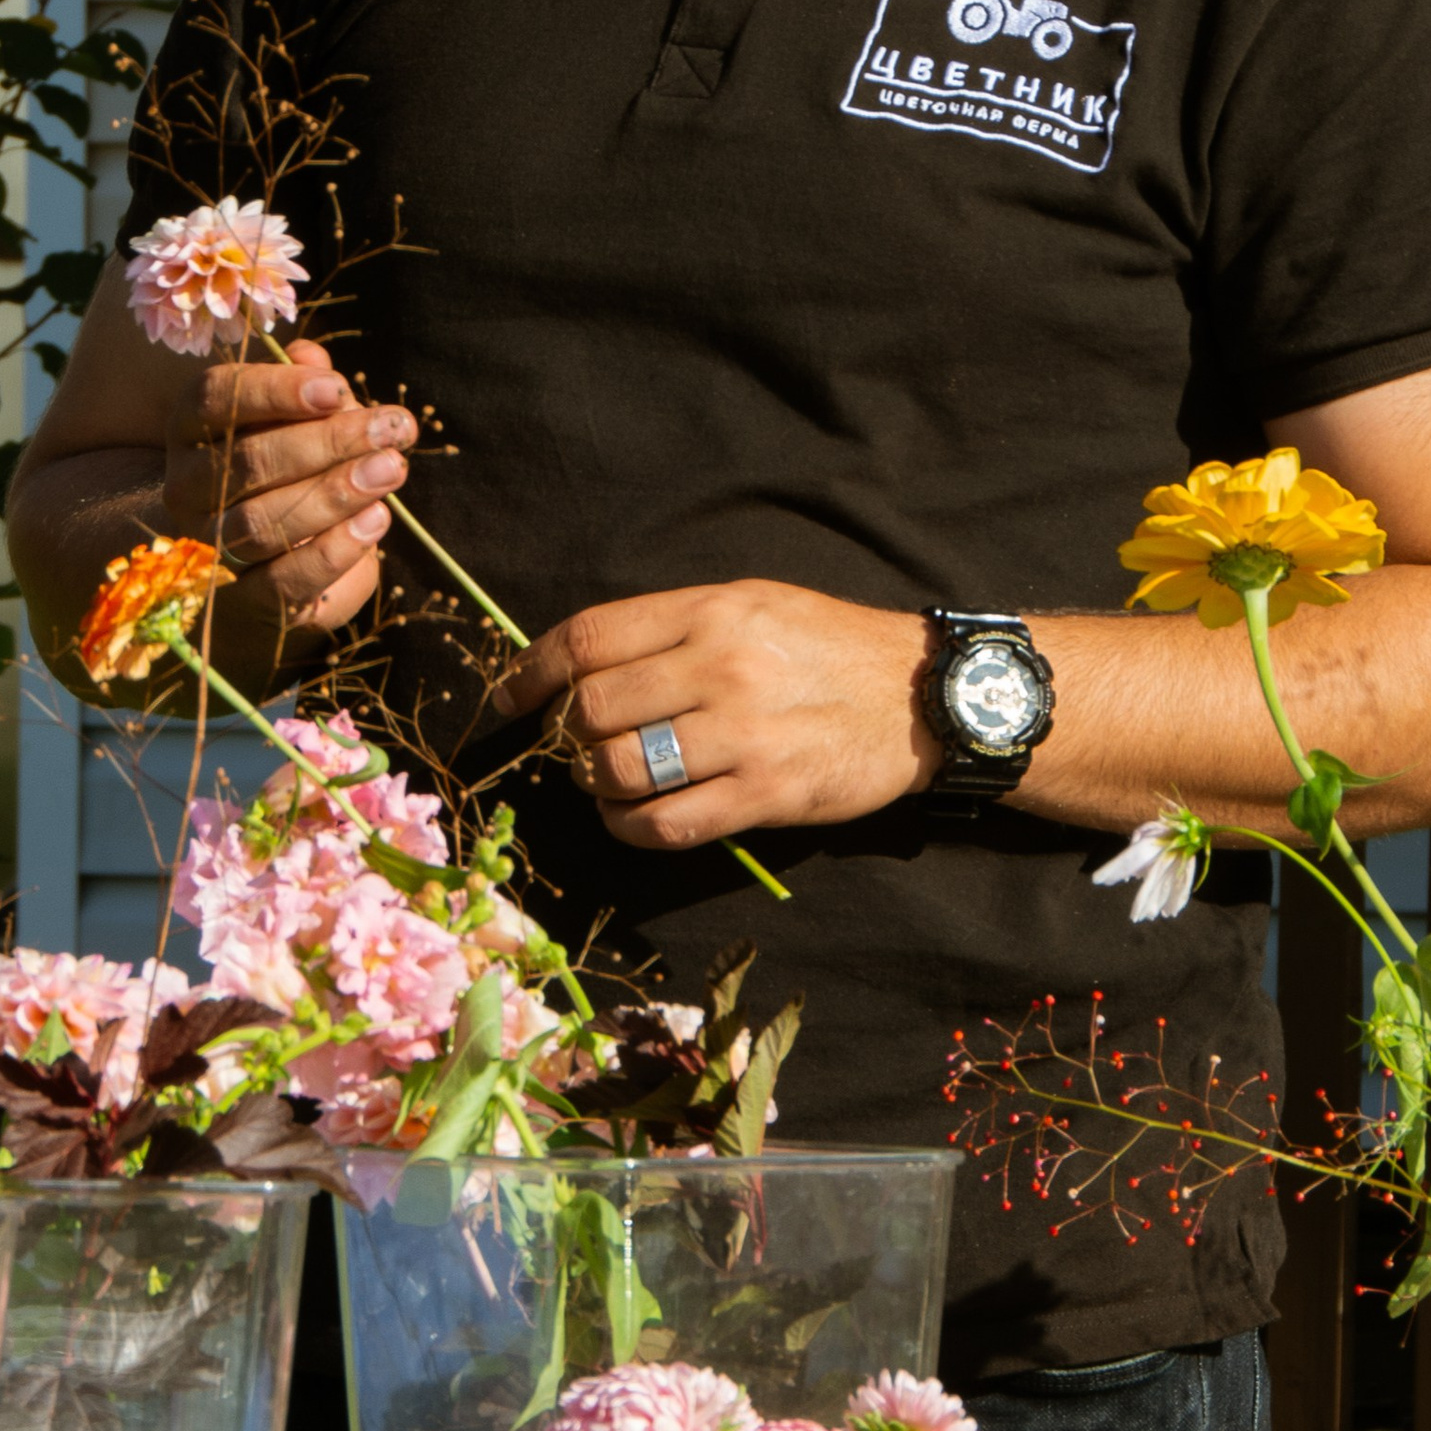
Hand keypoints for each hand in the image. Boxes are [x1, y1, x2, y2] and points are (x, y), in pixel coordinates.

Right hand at [157, 338, 414, 676]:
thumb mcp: (299, 422)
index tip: (337, 388)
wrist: (271, 562)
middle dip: (328, 442)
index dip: (274, 390)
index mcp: (192, 429)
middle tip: (391, 429)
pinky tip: (377, 520)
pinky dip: (335, 550)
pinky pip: (282, 581)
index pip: (214, 398)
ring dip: (335, 494)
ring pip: (262, 522)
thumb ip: (307, 388)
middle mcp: (185, 487)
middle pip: (247, 461)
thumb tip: (310, 355)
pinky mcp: (242, 600)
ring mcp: (208, 547)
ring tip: (392, 469)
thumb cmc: (293, 469)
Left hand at [494, 581, 942, 850]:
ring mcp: (743, 735)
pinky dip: (630, 827)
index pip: (588, 638)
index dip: (531, 672)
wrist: (919, 695)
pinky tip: (632, 817)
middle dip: (564, 735)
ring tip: (605, 779)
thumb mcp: (752, 603)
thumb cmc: (826, 646)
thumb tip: (580, 662)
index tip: (510, 697)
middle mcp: (721, 667)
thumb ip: (672, 625)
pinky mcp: (764, 794)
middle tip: (573, 744)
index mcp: (711, 610)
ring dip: (594, 783)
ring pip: (619, 771)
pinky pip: (666, 824)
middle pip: (593, 709)